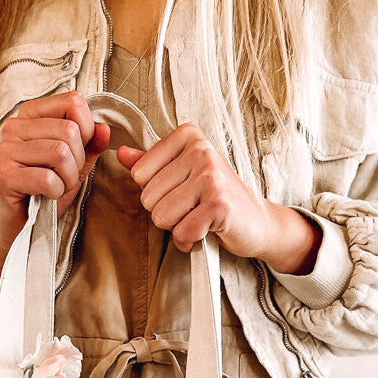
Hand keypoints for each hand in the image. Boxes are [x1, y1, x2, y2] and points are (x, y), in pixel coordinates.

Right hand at [0, 92, 110, 287]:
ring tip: (56, 186)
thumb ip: (90, 144)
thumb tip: (104, 129)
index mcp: (31, 114)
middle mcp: (14, 126)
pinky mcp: (4, 176)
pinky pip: (48, 178)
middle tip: (64, 176)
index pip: (72, 102)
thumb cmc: (47, 190)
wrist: (22, 225)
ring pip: (60, 153)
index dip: (87, 131)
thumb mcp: (75, 164)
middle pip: (69, 130)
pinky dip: (56, 192)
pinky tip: (46, 196)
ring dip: (68, 178)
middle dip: (78, 160)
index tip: (77, 153)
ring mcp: (6, 150)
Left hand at [117, 123, 321, 273]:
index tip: (181, 191)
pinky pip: (181, 233)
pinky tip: (205, 231)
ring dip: (177, 227)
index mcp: (188, 137)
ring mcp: (211, 176)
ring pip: (161, 216)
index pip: (139, 173)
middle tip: (192, 208)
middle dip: (166, 213)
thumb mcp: (183, 174)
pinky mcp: (219, 204)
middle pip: (148, 197)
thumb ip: (151, 163)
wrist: (256, 221)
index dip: (156, 192)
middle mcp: (201, 150)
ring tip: (198, 218)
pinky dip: (189, 241)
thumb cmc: (217, 197)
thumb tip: (121, 153)